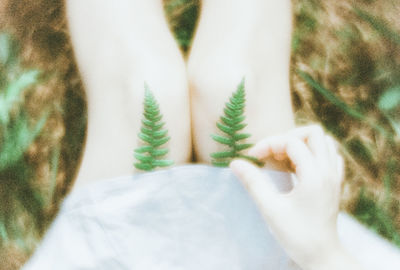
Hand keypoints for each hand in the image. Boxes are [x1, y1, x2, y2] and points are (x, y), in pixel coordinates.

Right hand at [230, 125, 362, 269]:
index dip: (269, 144)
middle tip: (271, 154)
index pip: (292, 142)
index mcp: (314, 176)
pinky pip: (330, 155)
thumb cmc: (296, 235)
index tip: (252, 157)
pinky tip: (298, 166)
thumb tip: (235, 162)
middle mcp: (328, 171)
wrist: (322, 256)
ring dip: (301, 143)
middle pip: (314, 133)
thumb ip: (253, 182)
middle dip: (288, 137)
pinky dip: (313, 153)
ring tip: (283, 158)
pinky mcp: (335, 183)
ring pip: (324, 142)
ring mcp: (335, 176)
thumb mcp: (271, 209)